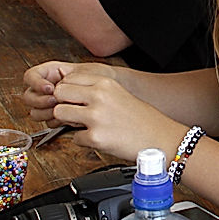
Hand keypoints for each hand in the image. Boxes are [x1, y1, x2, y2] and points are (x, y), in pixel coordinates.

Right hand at [21, 61, 116, 122]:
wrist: (119, 93)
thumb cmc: (105, 78)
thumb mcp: (89, 71)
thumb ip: (71, 75)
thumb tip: (58, 78)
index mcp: (51, 73)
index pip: (30, 77)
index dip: (36, 83)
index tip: (49, 88)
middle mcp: (48, 89)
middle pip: (29, 97)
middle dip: (41, 101)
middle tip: (55, 102)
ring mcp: (53, 104)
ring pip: (36, 112)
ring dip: (47, 113)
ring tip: (65, 112)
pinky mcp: (62, 116)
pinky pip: (51, 122)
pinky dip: (58, 122)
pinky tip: (72, 120)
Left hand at [39, 68, 181, 162]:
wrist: (159, 139)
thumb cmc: (140, 118)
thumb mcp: (117, 93)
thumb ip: (93, 88)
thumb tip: (63, 82)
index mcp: (105, 83)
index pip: (68, 79)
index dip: (68, 90)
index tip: (74, 99)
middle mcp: (98, 96)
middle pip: (59, 93)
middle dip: (63, 104)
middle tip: (76, 113)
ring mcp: (96, 117)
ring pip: (59, 113)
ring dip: (68, 122)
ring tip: (86, 125)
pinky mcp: (95, 137)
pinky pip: (74, 138)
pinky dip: (84, 140)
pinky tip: (99, 138)